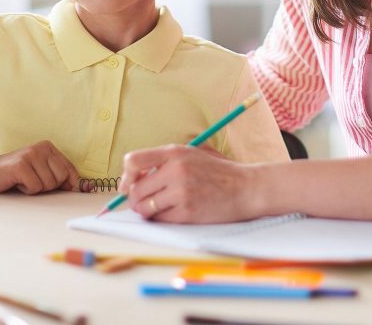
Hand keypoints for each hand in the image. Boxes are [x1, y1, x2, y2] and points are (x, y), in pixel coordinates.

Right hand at [0, 141, 79, 194]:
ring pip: (48, 184)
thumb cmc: (16, 175)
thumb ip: (61, 177)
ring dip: (36, 188)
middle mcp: (41, 148)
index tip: (70, 190)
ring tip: (24, 180)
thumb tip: (86, 187)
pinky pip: (35, 187)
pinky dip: (27, 190)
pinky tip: (17, 182)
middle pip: (61, 178)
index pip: (70, 170)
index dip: (70, 184)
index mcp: (48, 147)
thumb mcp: (41, 172)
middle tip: (33, 180)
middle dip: (48, 186)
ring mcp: (30, 155)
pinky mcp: (21, 165)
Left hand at [118, 145, 260, 222]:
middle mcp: (176, 170)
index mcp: (175, 152)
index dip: (125, 175)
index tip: (127, 184)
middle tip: (142, 202)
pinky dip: (161, 219)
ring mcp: (181, 192)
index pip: (133, 161)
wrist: (246, 188)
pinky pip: (160, 219)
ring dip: (146, 211)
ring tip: (156, 208)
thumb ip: (164, 160)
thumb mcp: (192, 154)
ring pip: (145, 207)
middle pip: (136, 189)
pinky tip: (173, 213)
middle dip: (135, 198)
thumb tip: (131, 178)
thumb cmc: (217, 172)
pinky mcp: (187, 212)